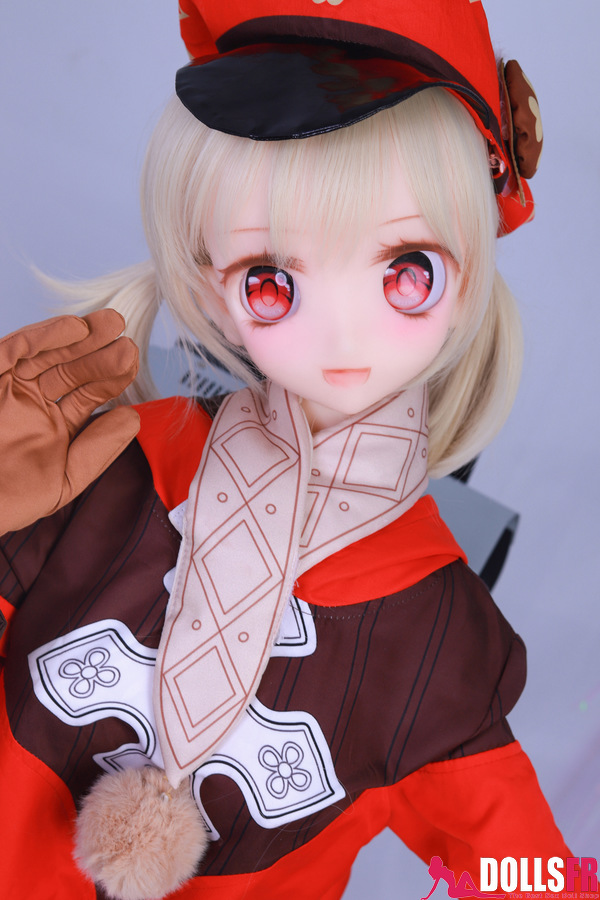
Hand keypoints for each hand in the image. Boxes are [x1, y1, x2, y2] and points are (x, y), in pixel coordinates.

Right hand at [0, 309, 139, 534]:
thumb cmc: (8, 499)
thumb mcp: (64, 479)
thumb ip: (98, 449)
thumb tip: (133, 417)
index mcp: (53, 423)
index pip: (89, 394)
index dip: (112, 378)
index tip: (133, 364)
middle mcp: (34, 400)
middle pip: (74, 369)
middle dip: (101, 355)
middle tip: (129, 343)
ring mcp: (10, 385)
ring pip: (50, 354)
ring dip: (82, 338)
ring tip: (113, 324)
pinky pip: (15, 349)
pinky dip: (44, 336)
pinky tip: (75, 328)